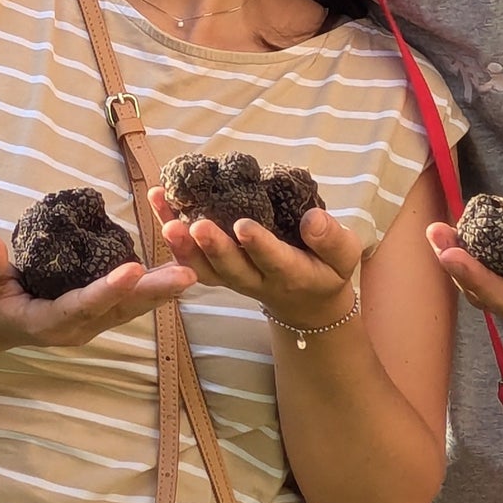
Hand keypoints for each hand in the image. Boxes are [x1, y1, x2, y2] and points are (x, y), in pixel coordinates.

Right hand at [0, 235, 194, 350]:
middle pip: (120, 311)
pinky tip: (179, 267)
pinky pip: (131, 301)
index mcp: (48, 323)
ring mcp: (92, 323)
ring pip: (132, 307)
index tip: (133, 269)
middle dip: (154, 293)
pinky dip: (154, 285)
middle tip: (188, 276)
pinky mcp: (100, 313)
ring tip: (194, 270)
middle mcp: (77, 329)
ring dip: (163, 290)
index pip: (82, 307)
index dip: (108, 290)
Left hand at [150, 188, 362, 332]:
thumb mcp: (344, 257)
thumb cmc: (327, 270)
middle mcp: (256, 280)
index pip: (273, 261)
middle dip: (212, 248)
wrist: (307, 301)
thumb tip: (313, 218)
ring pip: (203, 268)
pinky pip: (190, 259)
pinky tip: (159, 200)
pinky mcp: (217, 271)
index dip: (258, 245)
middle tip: (196, 226)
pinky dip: (172, 235)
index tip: (243, 226)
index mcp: (290, 275)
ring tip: (165, 218)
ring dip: (182, 246)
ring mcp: (232, 278)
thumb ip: (332, 239)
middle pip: (230, 269)